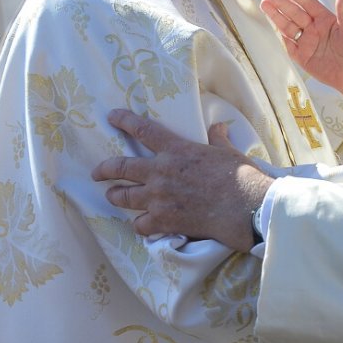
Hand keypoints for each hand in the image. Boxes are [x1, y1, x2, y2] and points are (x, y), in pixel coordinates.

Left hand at [91, 111, 272, 250]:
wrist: (244, 206)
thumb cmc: (240, 176)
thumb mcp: (228, 152)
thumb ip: (217, 139)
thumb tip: (219, 127)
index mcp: (176, 149)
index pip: (143, 130)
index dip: (124, 121)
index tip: (112, 117)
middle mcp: (160, 172)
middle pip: (121, 167)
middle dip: (105, 169)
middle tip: (97, 172)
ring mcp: (159, 197)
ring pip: (124, 197)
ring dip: (115, 195)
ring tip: (112, 195)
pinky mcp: (163, 220)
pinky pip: (140, 224)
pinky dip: (140, 224)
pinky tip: (142, 224)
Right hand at [261, 0, 342, 104]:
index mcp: (326, 20)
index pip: (308, 4)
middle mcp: (315, 29)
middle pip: (294, 13)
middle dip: (281, 3)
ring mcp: (307, 43)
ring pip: (288, 26)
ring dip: (276, 16)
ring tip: (265, 5)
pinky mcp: (303, 57)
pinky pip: (289, 44)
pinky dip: (281, 36)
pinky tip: (272, 25)